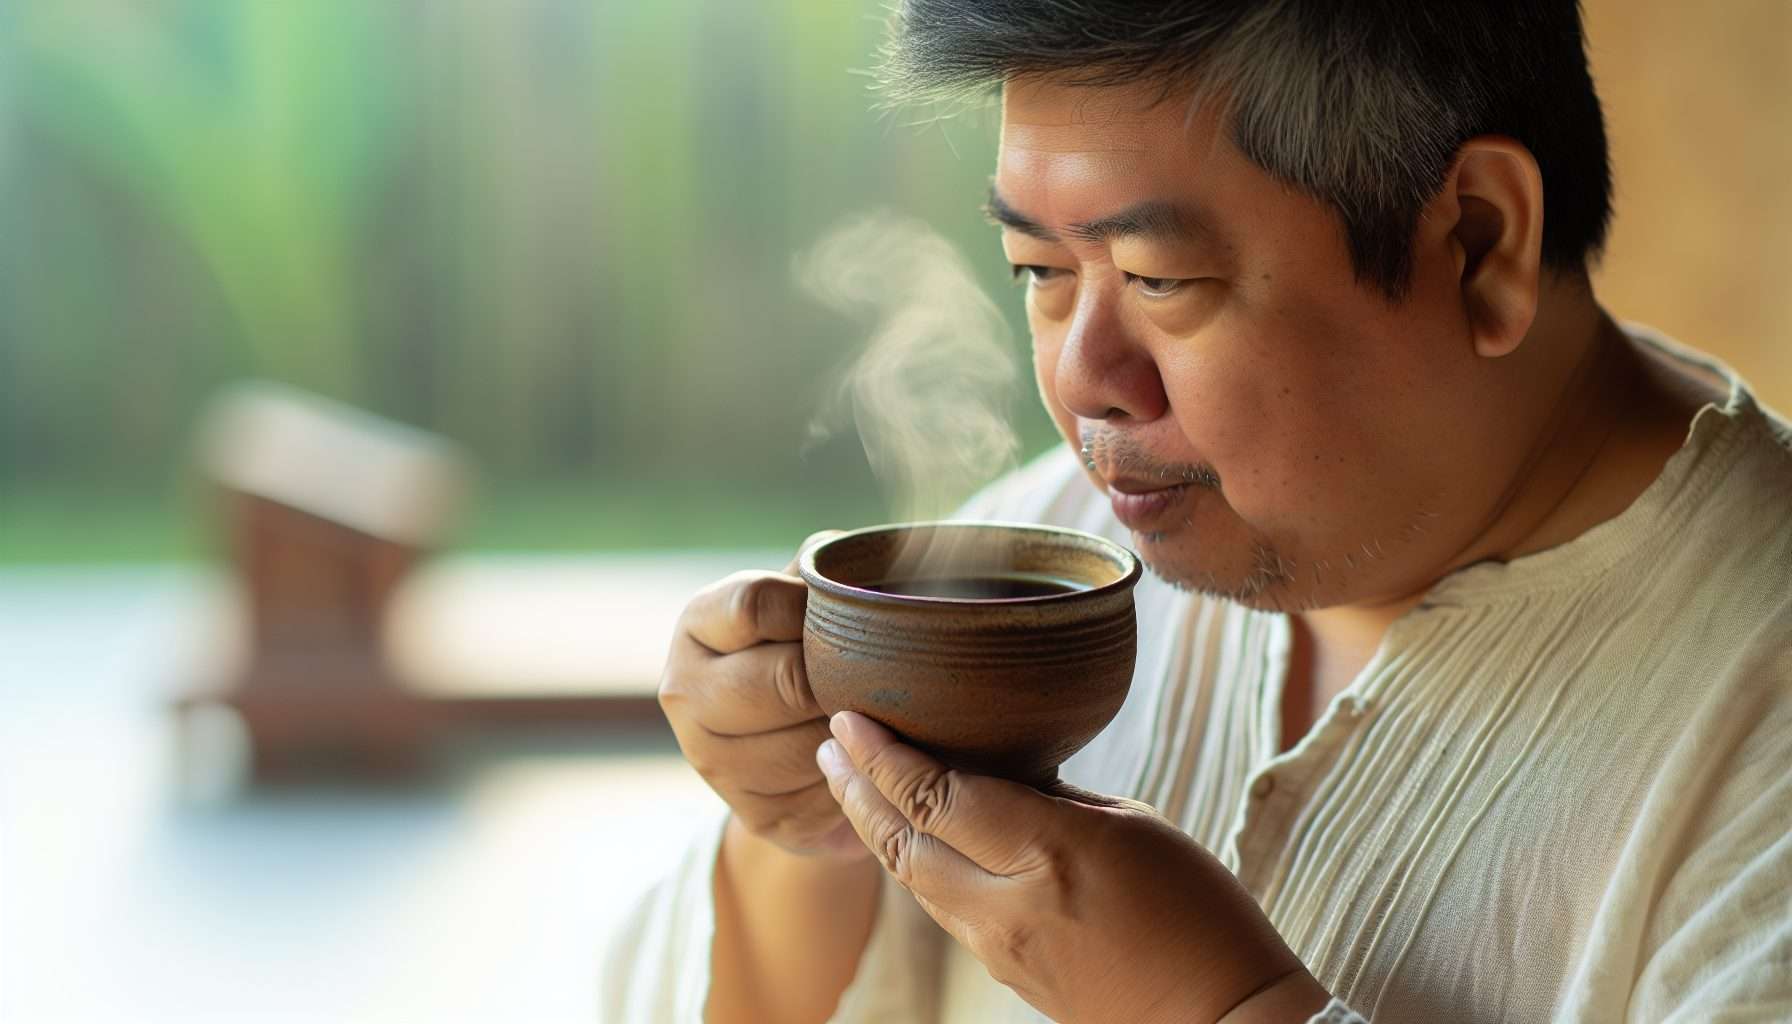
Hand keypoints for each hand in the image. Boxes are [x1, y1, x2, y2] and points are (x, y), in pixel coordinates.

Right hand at [659, 534, 865, 857]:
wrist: (801, 739)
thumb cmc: (815, 644)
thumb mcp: (811, 595)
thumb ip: (830, 570)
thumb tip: (880, 553)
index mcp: (698, 624)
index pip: (753, 605)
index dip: (812, 610)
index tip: (847, 615)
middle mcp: (684, 692)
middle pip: (783, 682)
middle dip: (842, 680)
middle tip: (881, 674)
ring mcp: (711, 760)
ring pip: (808, 744)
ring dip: (857, 732)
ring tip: (884, 714)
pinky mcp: (753, 814)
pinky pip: (825, 794)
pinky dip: (859, 776)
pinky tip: (868, 757)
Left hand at [816, 711, 1331, 1022]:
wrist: (1221, 1019)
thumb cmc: (1200, 912)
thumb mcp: (1135, 825)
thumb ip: (1053, 797)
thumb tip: (997, 772)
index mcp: (1048, 853)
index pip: (934, 795)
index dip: (881, 755)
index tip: (849, 717)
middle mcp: (1007, 905)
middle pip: (901, 840)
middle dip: (856, 788)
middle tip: (828, 743)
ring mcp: (999, 948)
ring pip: (911, 878)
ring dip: (872, 826)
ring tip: (847, 781)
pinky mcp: (1003, 973)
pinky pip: (939, 907)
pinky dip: (909, 862)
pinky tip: (903, 836)